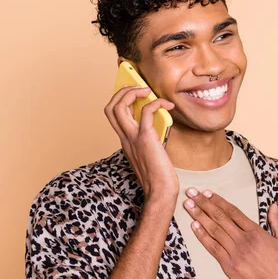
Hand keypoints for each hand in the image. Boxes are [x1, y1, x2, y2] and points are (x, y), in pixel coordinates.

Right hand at [104, 85, 177, 201]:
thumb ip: (149, 136)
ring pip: (119, 107)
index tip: (132, 92)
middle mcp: (125, 138)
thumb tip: (160, 120)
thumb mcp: (150, 152)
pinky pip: (146, 111)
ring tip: (147, 90)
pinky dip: (156, 102)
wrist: (161, 191)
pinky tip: (167, 105)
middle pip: (110, 107)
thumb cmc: (159, 175)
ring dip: (132, 92)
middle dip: (122, 91)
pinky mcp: (145, 138)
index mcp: (125, 141)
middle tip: (139, 87)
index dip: (119, 99)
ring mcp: (133, 138)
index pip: (112, 115)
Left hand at [182, 188, 277, 278]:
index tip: (207, 192)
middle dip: (204, 203)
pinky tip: (194, 226)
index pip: (233, 211)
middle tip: (191, 192)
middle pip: (220, 217)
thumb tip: (273, 206)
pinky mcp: (230, 267)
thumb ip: (275, 222)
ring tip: (188, 206)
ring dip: (199, 216)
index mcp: (256, 232)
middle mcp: (244, 240)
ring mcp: (236, 253)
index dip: (218, 201)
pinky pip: (213, 249)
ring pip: (214, 230)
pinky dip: (203, 236)